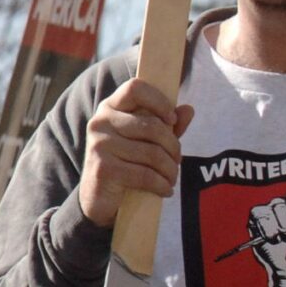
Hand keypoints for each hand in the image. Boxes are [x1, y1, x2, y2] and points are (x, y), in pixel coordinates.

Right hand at [76, 80, 193, 227]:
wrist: (97, 198)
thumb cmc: (125, 163)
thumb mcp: (145, 141)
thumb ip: (166, 125)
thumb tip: (188, 110)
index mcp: (110, 108)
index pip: (135, 88)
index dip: (159, 101)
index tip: (171, 119)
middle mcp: (101, 122)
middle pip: (153, 126)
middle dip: (173, 147)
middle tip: (176, 161)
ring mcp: (100, 145)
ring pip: (153, 154)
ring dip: (170, 171)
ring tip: (171, 179)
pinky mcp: (103, 168)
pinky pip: (145, 175)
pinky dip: (161, 185)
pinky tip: (165, 190)